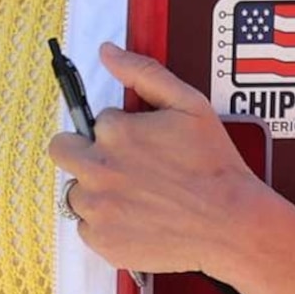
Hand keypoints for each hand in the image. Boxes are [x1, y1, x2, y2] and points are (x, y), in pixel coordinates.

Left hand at [47, 42, 294, 293]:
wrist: (232, 224)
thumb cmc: (215, 164)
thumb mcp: (190, 105)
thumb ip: (144, 73)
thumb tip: (106, 52)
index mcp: (114, 132)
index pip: (95, 123)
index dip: (121, 132)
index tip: (145, 146)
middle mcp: (97, 168)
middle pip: (62, 151)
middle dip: (85, 154)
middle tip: (122, 167)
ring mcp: (97, 208)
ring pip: (75, 192)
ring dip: (98, 192)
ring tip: (139, 198)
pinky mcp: (101, 241)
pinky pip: (87, 227)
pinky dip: (107, 225)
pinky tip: (139, 221)